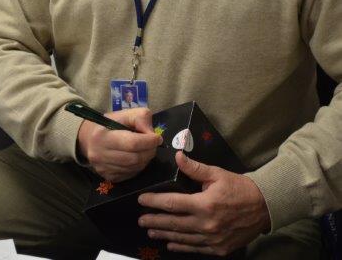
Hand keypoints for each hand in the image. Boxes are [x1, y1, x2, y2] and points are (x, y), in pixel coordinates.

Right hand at [77, 108, 161, 181]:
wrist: (89, 138)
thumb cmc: (109, 123)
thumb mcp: (124, 114)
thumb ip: (140, 118)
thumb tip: (152, 134)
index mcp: (102, 136)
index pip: (132, 143)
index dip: (149, 141)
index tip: (157, 137)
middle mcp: (99, 155)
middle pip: (134, 158)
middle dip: (150, 151)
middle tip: (154, 144)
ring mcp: (103, 169)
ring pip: (134, 168)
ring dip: (145, 159)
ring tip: (146, 150)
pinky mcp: (107, 177)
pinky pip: (130, 175)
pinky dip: (138, 167)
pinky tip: (137, 158)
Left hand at [138, 151, 269, 255]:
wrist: (264, 207)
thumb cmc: (239, 187)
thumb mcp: (217, 173)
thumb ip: (195, 168)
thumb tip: (177, 156)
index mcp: (205, 204)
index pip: (173, 203)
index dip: (155, 202)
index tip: (142, 200)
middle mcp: (207, 224)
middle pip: (174, 223)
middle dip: (155, 221)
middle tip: (141, 219)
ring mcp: (213, 239)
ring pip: (182, 238)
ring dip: (165, 234)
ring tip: (151, 231)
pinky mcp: (219, 248)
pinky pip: (195, 249)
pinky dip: (182, 246)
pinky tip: (171, 243)